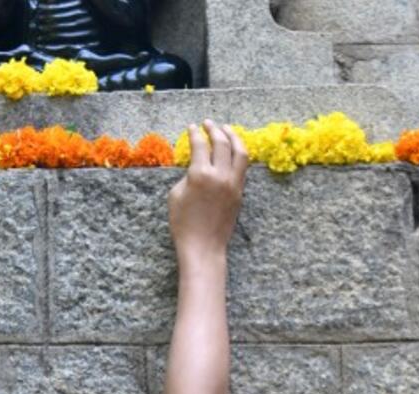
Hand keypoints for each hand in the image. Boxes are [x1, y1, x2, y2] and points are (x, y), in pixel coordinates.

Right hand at [167, 120, 247, 265]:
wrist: (203, 246)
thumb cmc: (182, 223)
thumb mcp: (175, 195)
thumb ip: (187, 176)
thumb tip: (197, 166)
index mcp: (200, 174)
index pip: (200, 145)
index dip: (195, 134)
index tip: (192, 127)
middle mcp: (220, 175)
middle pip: (222, 143)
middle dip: (215, 129)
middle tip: (209, 123)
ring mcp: (233, 183)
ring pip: (240, 152)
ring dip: (233, 137)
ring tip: (227, 129)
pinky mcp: (240, 192)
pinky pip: (243, 167)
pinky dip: (238, 154)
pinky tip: (233, 150)